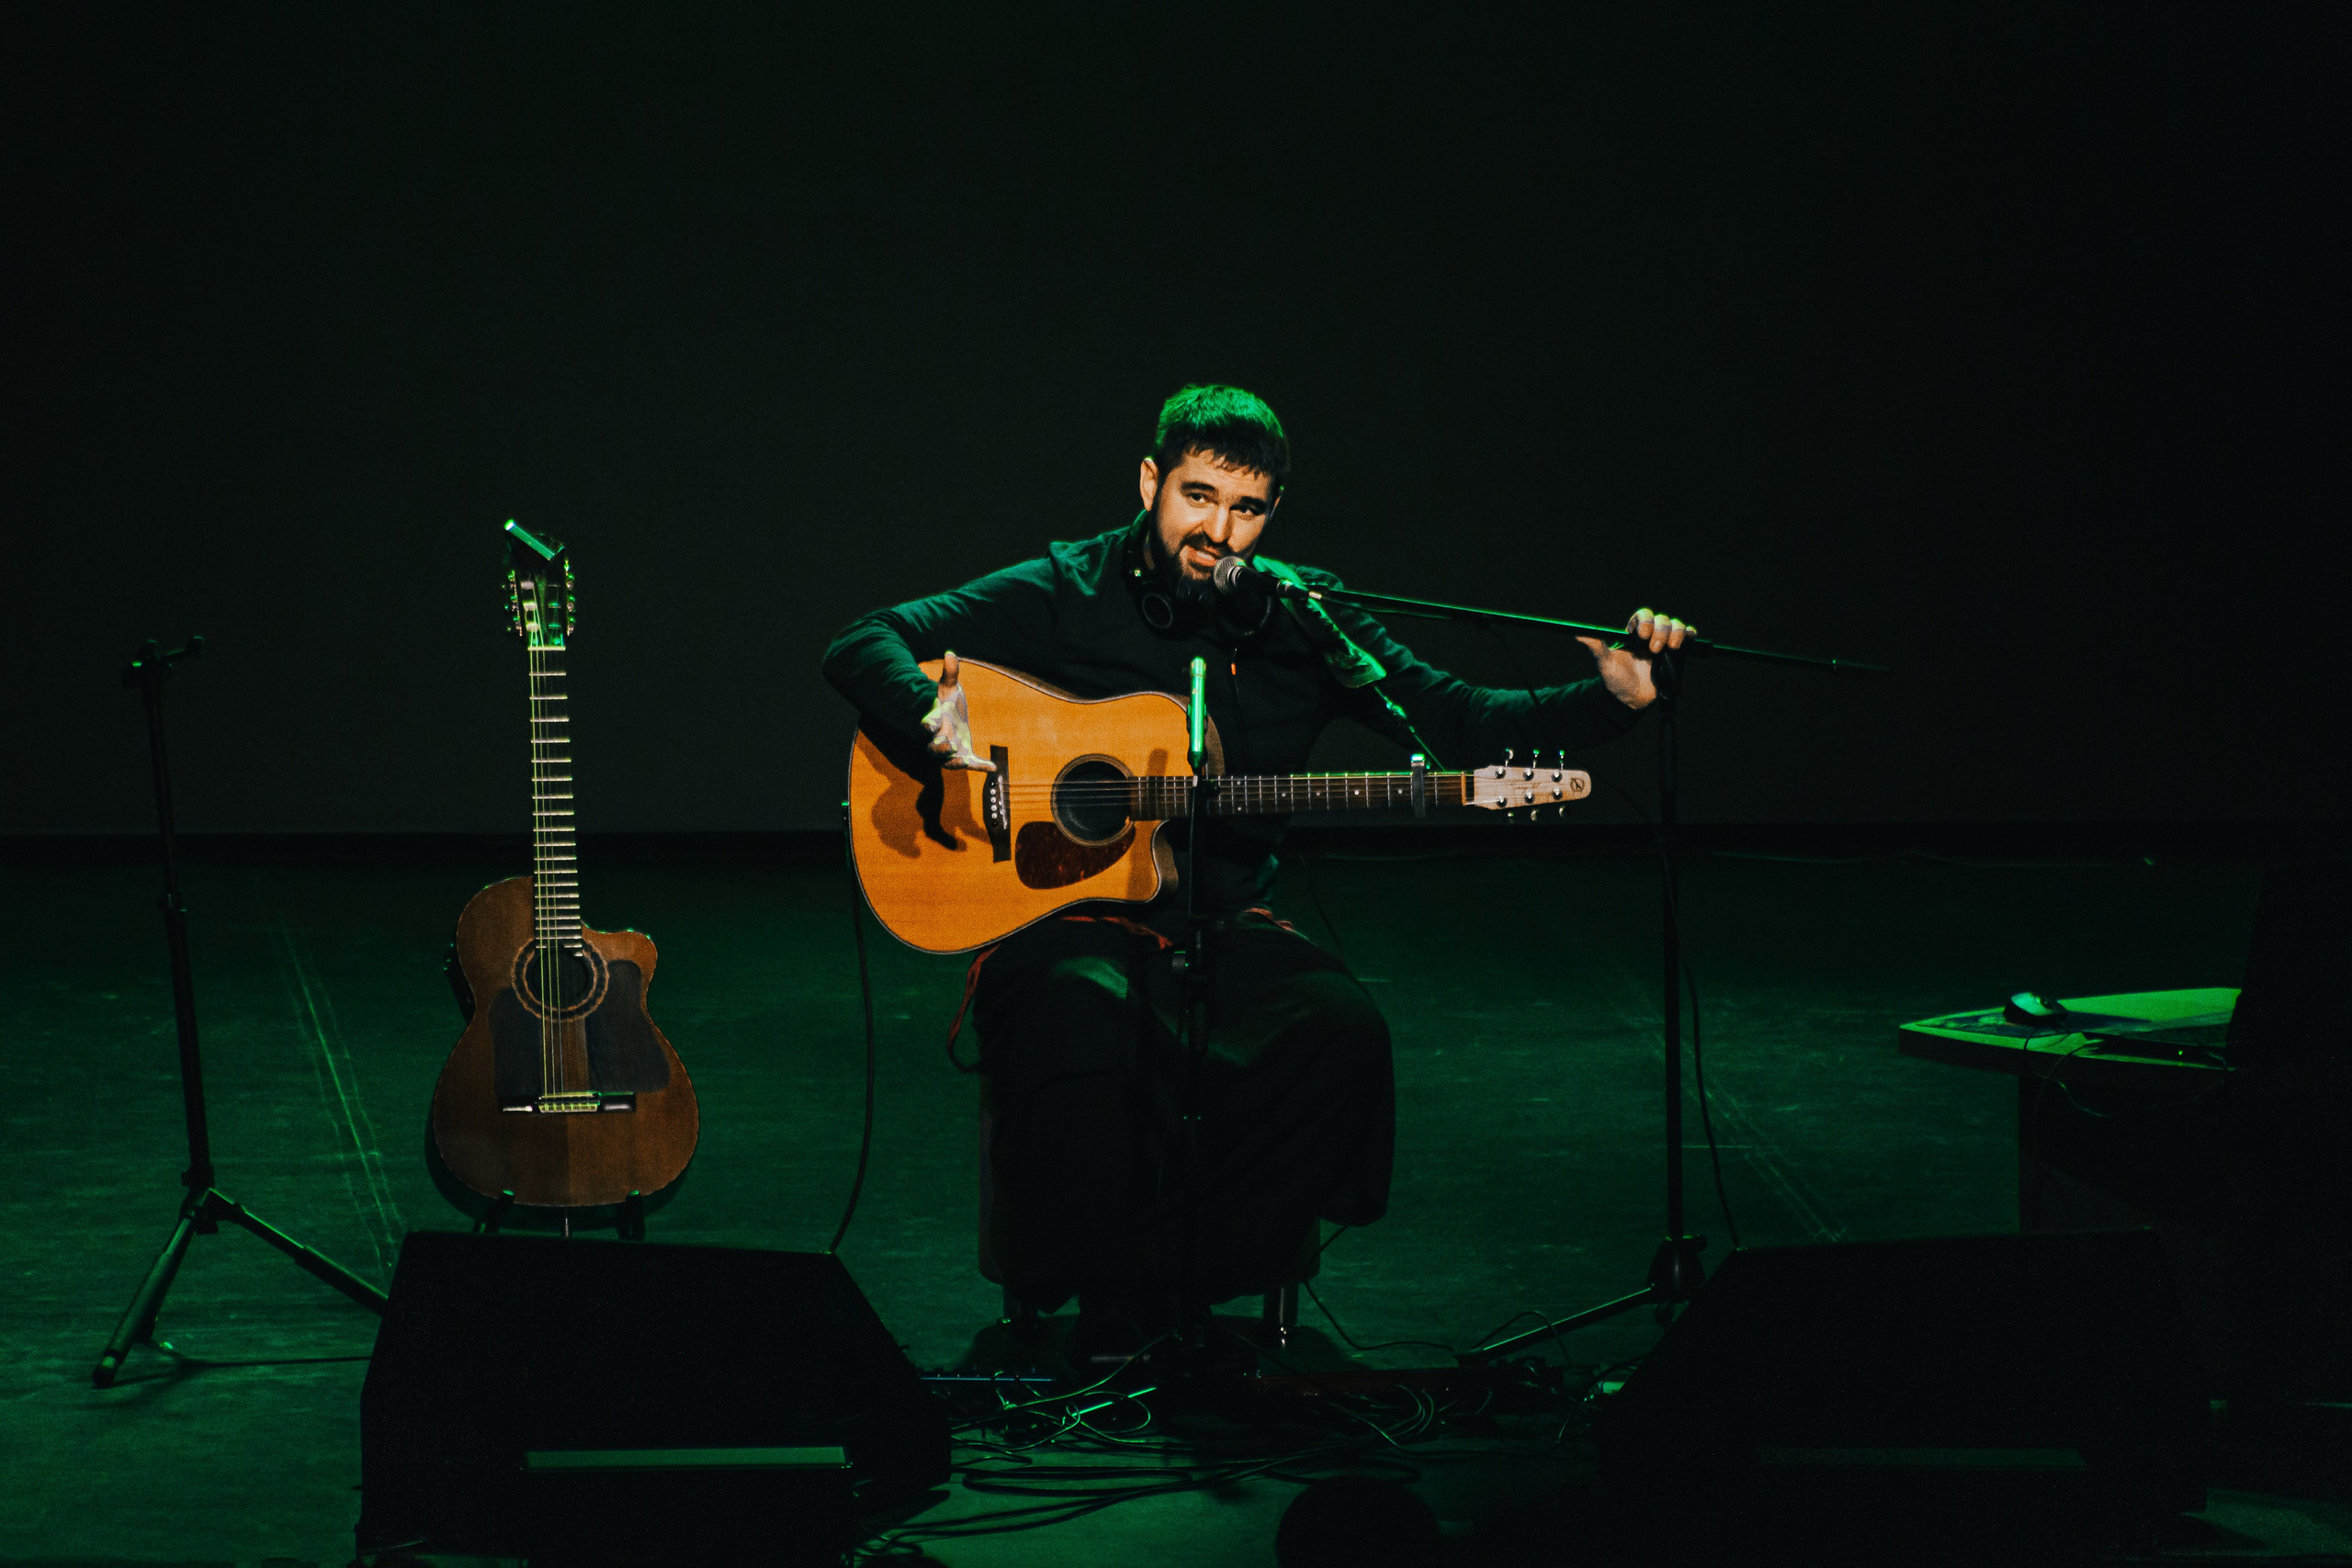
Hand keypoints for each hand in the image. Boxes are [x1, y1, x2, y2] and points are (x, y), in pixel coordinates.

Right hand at [922, 651, 995, 770]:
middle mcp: (939, 738)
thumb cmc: (948, 703)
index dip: (927, 725)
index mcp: (935, 721)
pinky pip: (970, 764)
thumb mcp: (950, 688)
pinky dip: (980, 767)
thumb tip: (950, 653)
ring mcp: (951, 749)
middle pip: (933, 748)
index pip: (927, 724)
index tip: (928, 725)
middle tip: (951, 744)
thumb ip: (950, 673)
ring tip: (965, 761)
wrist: (953, 718)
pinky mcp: (964, 755)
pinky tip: (993, 767)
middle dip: (940, 747)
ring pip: (947, 762)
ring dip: (955, 762)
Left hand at [1576, 608, 1694, 709]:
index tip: (1642, 635)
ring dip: (1675, 633)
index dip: (1645, 621)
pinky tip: (1685, 642)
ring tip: (1669, 648)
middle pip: (1662, 620)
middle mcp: (1650, 635)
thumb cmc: (1615, 680)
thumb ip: (1595, 647)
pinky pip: (1687, 638)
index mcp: (1633, 632)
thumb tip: (1578, 634)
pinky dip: (1689, 636)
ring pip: (1676, 626)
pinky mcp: (1676, 654)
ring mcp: (1665, 643)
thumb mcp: (1605, 663)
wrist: (1629, 699)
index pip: (1643, 616)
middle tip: (1654, 648)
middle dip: (1660, 631)